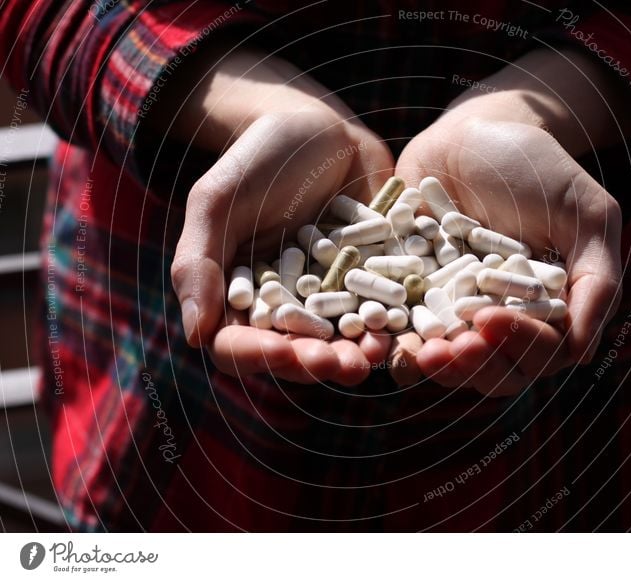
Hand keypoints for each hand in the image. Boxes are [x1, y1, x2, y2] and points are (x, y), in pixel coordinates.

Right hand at [165, 47, 394, 384]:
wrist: (317, 129)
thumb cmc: (255, 161)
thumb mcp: (217, 202)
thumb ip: (198, 263)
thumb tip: (193, 335)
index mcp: (240, 297)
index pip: (240, 343)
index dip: (259, 354)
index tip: (281, 351)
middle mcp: (286, 306)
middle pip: (295, 350)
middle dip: (317, 361)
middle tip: (340, 364)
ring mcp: (332, 297)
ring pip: (341, 338)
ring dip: (358, 351)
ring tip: (376, 353)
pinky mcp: (371, 281)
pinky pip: (381, 309)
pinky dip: (391, 321)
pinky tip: (404, 324)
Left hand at [395, 50, 630, 395]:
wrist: (472, 133)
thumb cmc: (536, 166)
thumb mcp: (586, 213)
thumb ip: (596, 278)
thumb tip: (581, 351)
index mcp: (547, 308)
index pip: (542, 351)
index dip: (520, 346)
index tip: (492, 319)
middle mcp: (502, 317)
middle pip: (494, 368)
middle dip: (474, 364)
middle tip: (452, 348)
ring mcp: (455, 309)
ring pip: (449, 358)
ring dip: (436, 364)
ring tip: (419, 352)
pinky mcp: (413, 294)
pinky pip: (404, 331)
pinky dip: (394, 342)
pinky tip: (383, 339)